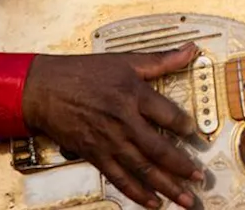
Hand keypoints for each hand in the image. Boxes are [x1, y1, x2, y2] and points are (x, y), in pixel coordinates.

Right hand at [22, 46, 202, 208]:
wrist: (44, 89)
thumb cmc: (83, 73)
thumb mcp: (126, 60)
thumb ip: (162, 59)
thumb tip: (190, 50)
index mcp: (134, 95)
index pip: (169, 115)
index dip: (186, 126)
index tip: (196, 134)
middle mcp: (124, 121)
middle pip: (159, 150)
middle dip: (182, 167)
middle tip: (200, 179)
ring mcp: (109, 141)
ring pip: (143, 169)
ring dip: (166, 186)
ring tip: (185, 198)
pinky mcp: (95, 154)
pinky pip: (119, 178)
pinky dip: (137, 192)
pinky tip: (152, 202)